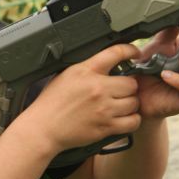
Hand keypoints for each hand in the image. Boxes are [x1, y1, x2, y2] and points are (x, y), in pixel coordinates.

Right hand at [18, 43, 141, 152]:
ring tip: (120, 105)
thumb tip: (104, 64)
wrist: (43, 128)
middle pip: (131, 83)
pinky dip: (131, 120)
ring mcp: (103, 108)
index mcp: (85, 71)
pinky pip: (132, 121)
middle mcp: (97, 88)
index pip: (115, 53)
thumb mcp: (65, 75)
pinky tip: (124, 118)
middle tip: (121, 90)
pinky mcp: (106, 126)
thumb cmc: (51, 103)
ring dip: (130, 104)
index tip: (134, 52)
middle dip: (128, 86)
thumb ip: (87, 68)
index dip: (130, 50)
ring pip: (134, 102)